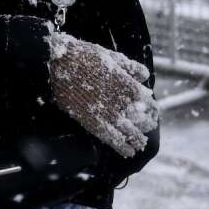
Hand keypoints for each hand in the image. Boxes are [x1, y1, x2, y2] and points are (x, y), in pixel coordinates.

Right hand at [47, 33, 158, 156]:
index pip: (147, 102)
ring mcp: (105, 112)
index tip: (151, 112)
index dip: (151, 109)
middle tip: (146, 127)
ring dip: (137, 139)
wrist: (57, 63)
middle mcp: (120, 101)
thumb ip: (129, 66)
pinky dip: (121, 147)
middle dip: (146, 125)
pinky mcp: (90, 121)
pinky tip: (128, 152)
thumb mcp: (109, 55)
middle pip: (141, 119)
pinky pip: (110, 138)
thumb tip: (144, 76)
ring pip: (129, 132)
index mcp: (127, 84)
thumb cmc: (83, 56)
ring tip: (140, 144)